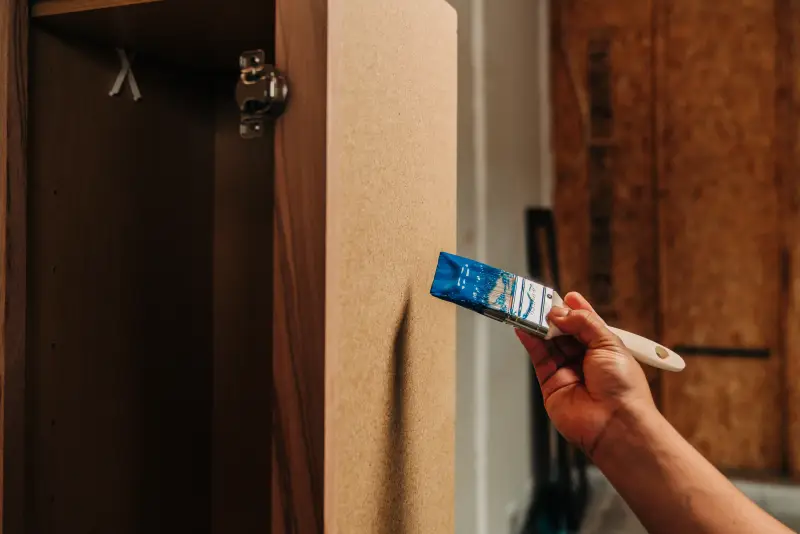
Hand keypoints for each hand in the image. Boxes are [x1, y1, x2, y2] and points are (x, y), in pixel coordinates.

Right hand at [515, 292, 655, 456]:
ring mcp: (568, 372)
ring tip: (527, 311)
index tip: (563, 297)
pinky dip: (530, 341)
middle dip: (553, 316)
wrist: (615, 423)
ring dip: (539, 326)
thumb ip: (583, 323)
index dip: (575, 310)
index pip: (586, 323)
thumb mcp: (609, 343)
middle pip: (564, 332)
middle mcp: (586, 360)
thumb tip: (561, 312)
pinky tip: (524, 328)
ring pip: (549, 343)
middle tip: (539, 302)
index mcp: (605, 349)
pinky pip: (539, 358)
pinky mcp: (551, 384)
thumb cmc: (624, 389)